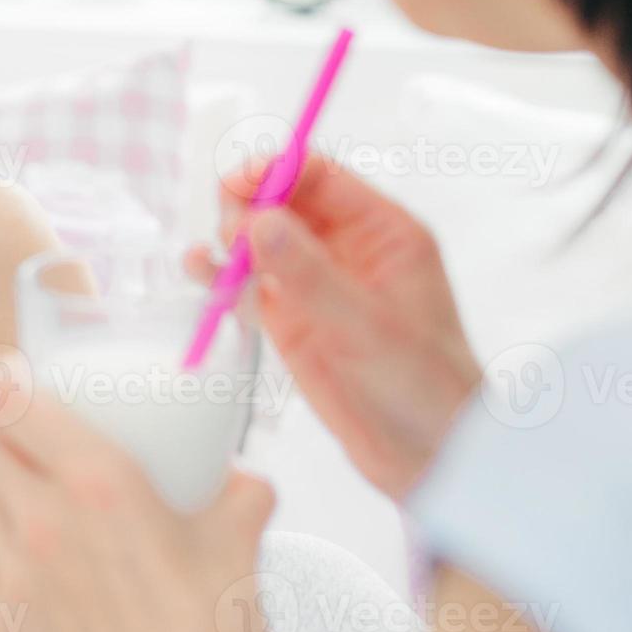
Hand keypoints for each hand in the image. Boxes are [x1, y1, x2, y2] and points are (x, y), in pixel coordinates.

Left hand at [0, 391, 276, 631]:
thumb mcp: (240, 539)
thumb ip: (240, 490)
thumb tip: (240, 474)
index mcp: (98, 481)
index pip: (15, 403)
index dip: (8, 381)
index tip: (14, 373)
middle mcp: (45, 517)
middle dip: (5, 426)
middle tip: (32, 429)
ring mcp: (20, 570)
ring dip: (8, 488)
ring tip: (46, 499)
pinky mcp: (9, 617)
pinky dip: (14, 551)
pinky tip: (51, 564)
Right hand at [186, 153, 479, 500]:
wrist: (429, 459)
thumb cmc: (423, 386)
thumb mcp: (367, 326)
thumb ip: (309, 273)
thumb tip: (256, 220)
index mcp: (383, 233)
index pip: (321, 177)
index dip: (277, 172)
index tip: (238, 183)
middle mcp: (346, 249)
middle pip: (282, 202)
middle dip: (247, 207)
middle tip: (229, 235)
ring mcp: (315, 285)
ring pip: (260, 241)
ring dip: (230, 240)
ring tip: (213, 262)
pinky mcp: (290, 321)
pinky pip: (249, 285)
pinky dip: (222, 277)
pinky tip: (202, 273)